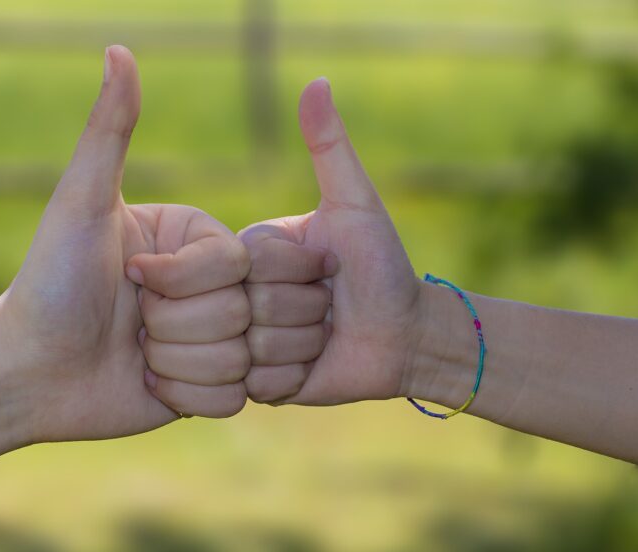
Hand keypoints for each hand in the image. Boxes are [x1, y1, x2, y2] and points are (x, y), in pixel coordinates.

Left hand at [0, 46, 249, 441]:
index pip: (238, 265)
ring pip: (243, 360)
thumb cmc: (49, 283)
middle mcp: (211, 287)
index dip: (184, 284)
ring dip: (177, 365)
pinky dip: (185, 397)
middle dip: (179, 328)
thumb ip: (108, 131)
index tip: (130, 283)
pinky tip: (147, 384)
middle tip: (131, 325)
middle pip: (247, 314)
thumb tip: (117, 48)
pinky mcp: (208, 388)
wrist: (26, 371)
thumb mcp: (81, 205)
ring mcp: (213, 338)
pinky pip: (231, 401)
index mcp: (195, 240)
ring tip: (135, 354)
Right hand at [239, 78, 421, 405]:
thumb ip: (330, 148)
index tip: (326, 271)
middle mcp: (233, 296)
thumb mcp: (356, 206)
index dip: (295, 274)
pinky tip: (313, 365)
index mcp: (247, 252)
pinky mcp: (251, 384)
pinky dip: (295, 376)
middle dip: (304, 313)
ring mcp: (238, 341)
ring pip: (251, 351)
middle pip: (247, 311)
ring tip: (323, 335)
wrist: (404, 335)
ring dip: (303, 346)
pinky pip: (258, 384)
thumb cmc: (381, 266)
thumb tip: (317, 81)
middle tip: (328, 308)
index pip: (247, 266)